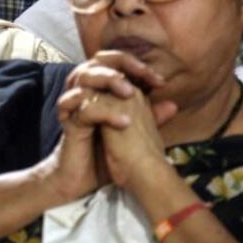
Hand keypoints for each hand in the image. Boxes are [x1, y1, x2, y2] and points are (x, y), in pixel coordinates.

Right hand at [51, 52, 177, 196]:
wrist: (83, 180)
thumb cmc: (103, 155)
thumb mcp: (131, 133)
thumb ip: (149, 117)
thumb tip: (172, 104)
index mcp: (99, 92)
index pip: (113, 63)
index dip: (135, 65)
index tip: (159, 80)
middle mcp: (85, 95)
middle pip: (96, 62)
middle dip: (120, 63)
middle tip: (143, 74)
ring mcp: (75, 108)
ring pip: (83, 77)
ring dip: (108, 80)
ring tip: (130, 93)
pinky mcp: (70, 125)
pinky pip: (82, 110)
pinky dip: (103, 113)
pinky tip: (123, 122)